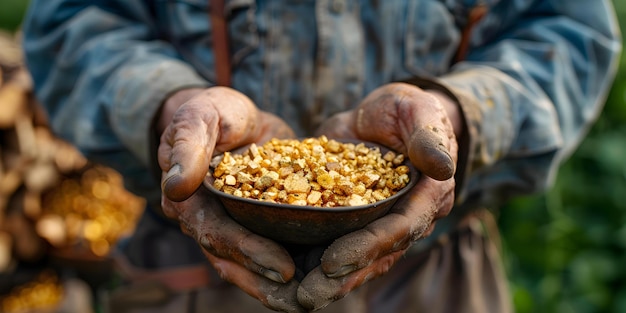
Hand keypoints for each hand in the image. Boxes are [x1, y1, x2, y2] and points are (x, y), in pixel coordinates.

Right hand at [156, 87, 304, 311]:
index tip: (282, 268)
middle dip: (268, 281)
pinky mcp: (257, 223)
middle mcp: (208, 221)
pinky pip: (271, 248)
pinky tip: (319, 277)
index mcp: (189, 200)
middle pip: (234, 260)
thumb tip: (175, 187)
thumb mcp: (200, 117)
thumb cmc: (213, 113)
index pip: (218, 233)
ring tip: (313, 301)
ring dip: (278, 286)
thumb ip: (188, 147)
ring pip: (250, 264)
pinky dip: (292, 264)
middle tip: (305, 298)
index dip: (249, 252)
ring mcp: (233, 226)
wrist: (234, 116)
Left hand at [300, 82, 462, 309]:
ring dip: (328, 282)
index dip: (368, 246)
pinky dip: (316, 263)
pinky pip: (340, 247)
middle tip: (307, 296)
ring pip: (359, 261)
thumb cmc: (404, 110)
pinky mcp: (357, 223)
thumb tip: (444, 167)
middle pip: (378, 255)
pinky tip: (288, 278)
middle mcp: (407, 218)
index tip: (333, 261)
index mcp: (428, 195)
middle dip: (343, 277)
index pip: (400, 227)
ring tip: (295, 298)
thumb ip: (428, 136)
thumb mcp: (417, 109)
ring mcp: (382, 225)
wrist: (381, 118)